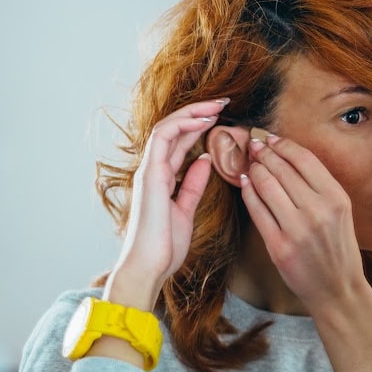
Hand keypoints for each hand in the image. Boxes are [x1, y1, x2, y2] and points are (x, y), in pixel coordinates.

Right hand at [107, 99, 226, 309]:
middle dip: (198, 113)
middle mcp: (153, 171)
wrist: (149, 267)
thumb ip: (193, 184)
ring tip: (216, 106)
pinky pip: (163, 139)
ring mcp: (149, 171)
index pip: (179, 143)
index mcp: (162, 179)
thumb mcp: (186, 210)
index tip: (221, 118)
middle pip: (173, 131)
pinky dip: (183, 126)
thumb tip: (205, 161)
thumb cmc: (165, 246)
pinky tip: (204, 121)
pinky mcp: (150, 175)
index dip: (199, 127)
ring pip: (167, 128)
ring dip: (192, 114)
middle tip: (223, 103)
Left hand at [239, 135, 364, 307]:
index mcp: (336, 198)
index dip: (282, 145)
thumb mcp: (340, 211)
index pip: (303, 159)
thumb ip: (319, 185)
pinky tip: (245, 183)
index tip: (270, 139)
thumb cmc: (337, 247)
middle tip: (253, 146)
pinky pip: (256, 210)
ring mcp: (297, 229)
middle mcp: (318, 211)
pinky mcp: (278, 246)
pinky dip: (247, 192)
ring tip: (250, 164)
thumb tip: (287, 155)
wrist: (337, 288)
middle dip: (263, 153)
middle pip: (281, 169)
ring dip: (254, 170)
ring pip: (265, 185)